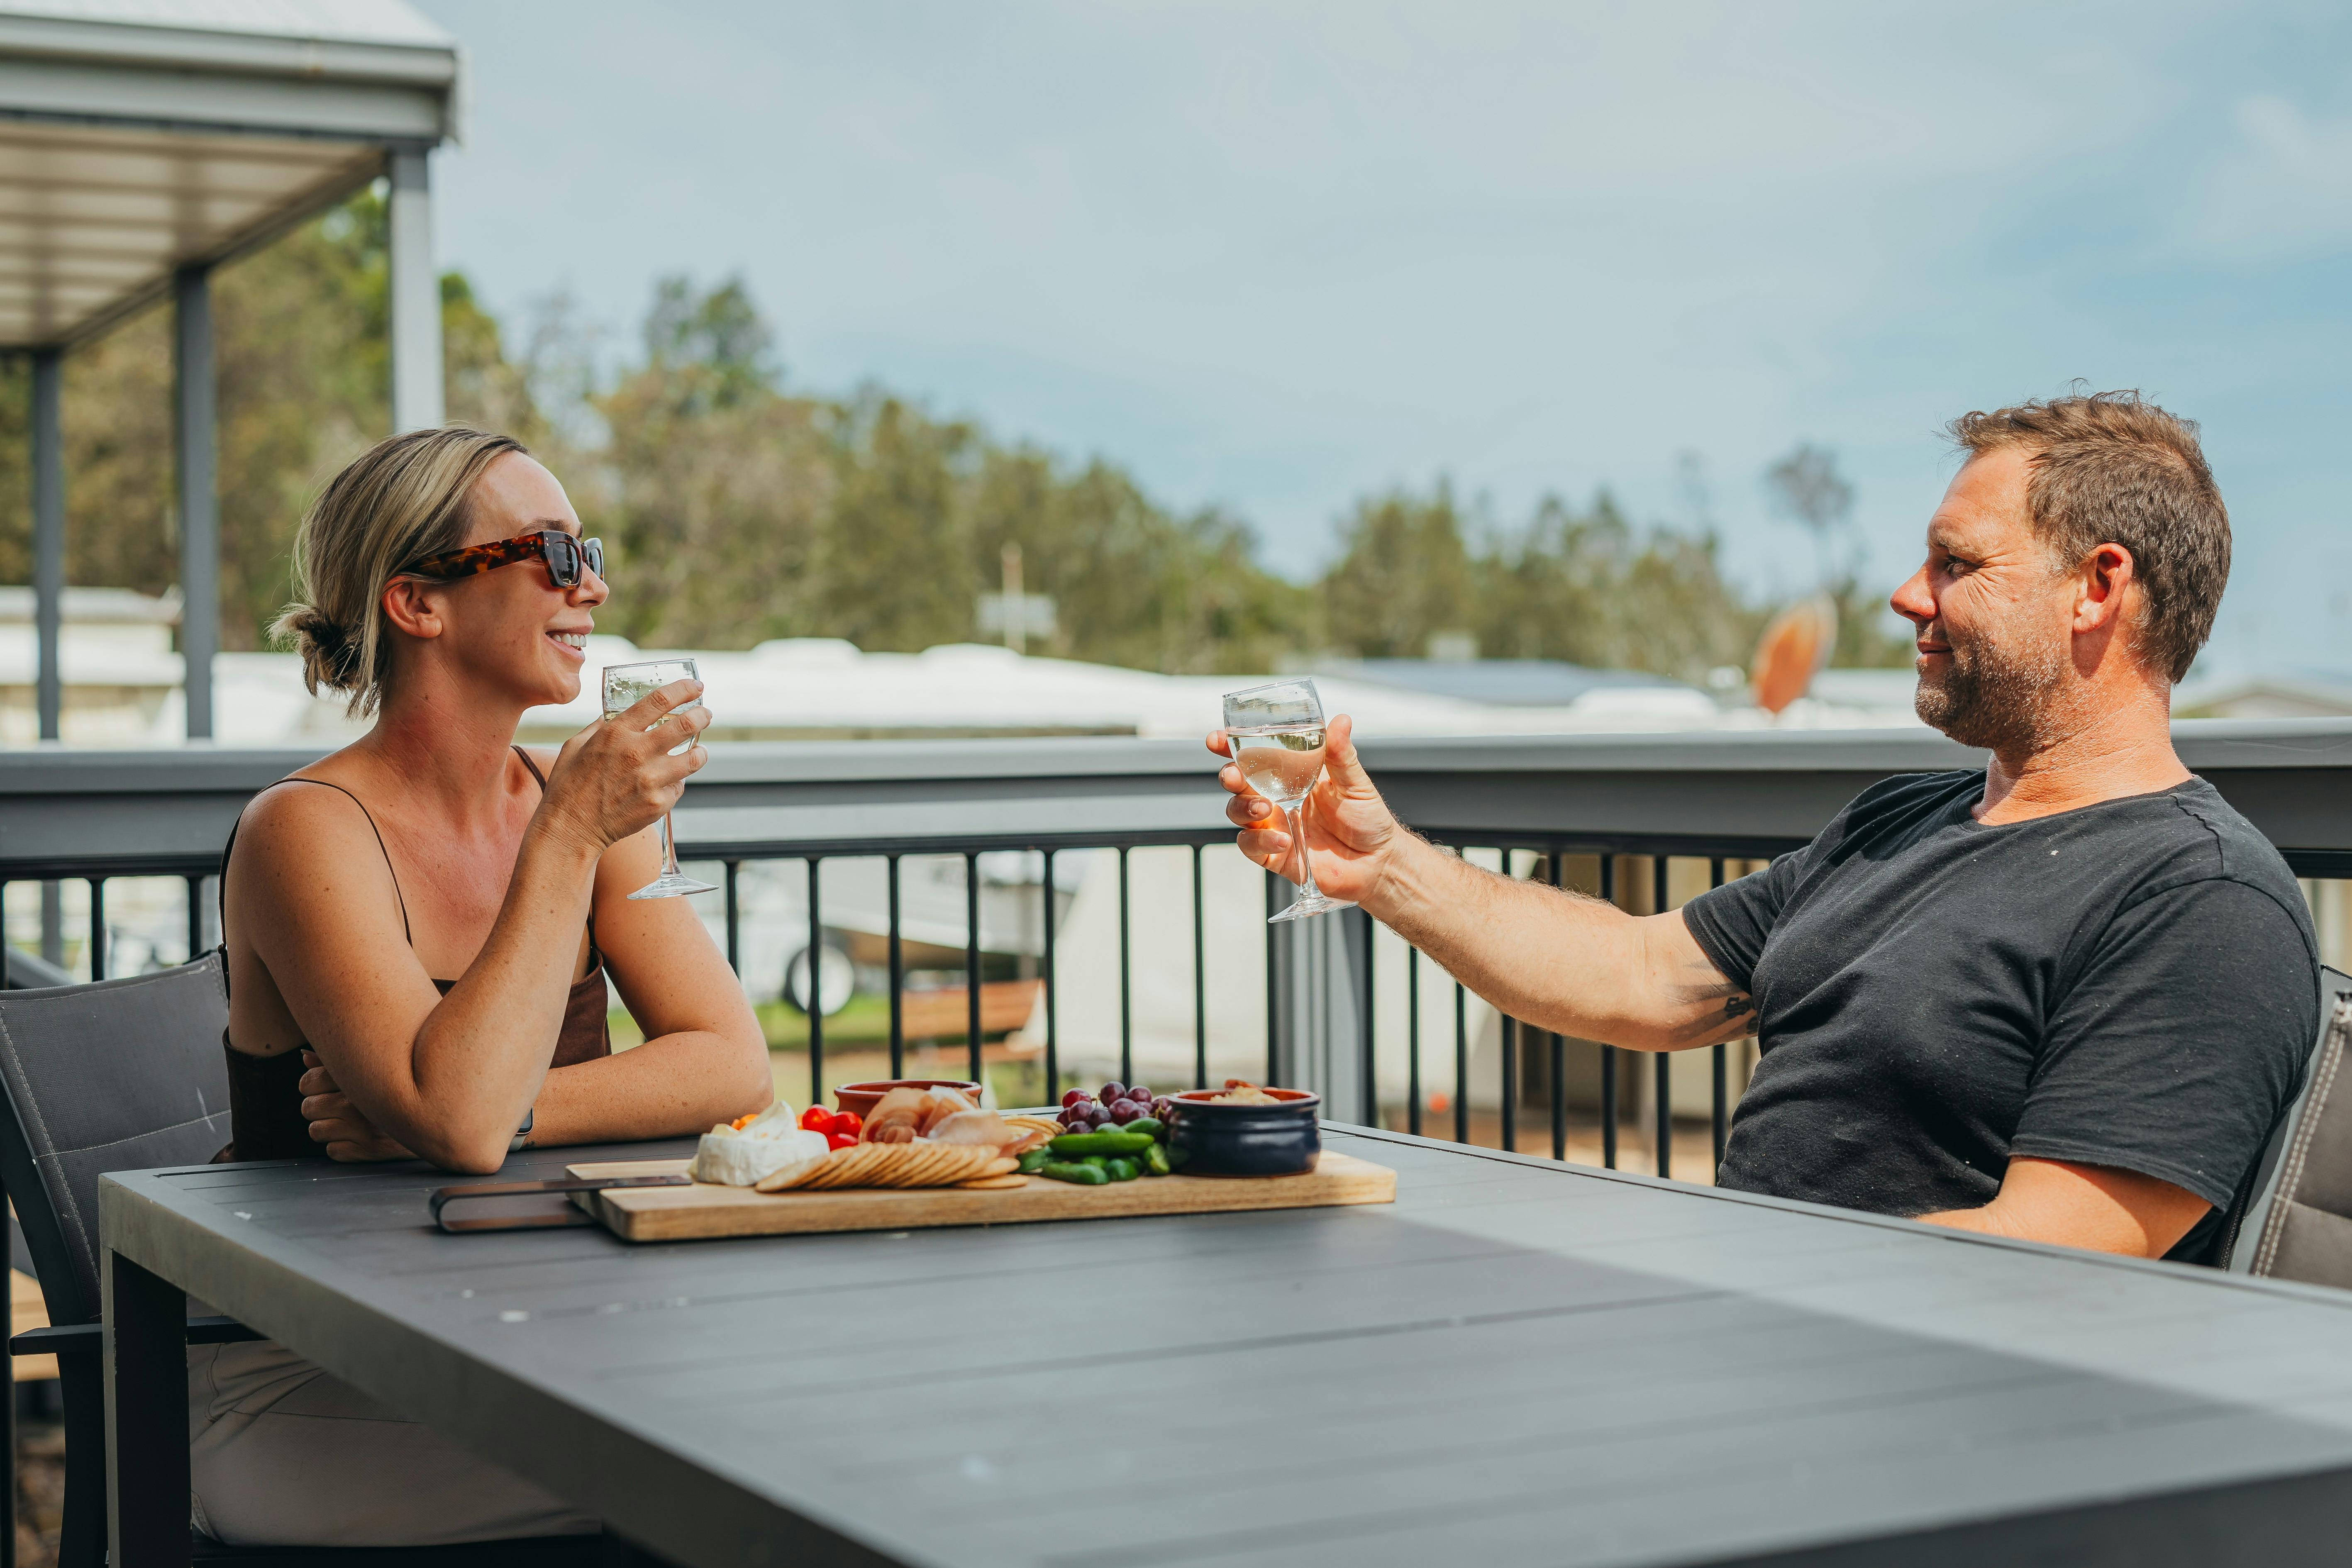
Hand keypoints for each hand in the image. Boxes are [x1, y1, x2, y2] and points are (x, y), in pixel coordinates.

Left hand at [299, 1050, 413, 1162]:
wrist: (442, 1114)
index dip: (311, 1086)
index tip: (323, 1088)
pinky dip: (343, 1147)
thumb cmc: (403, 1086)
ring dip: (328, 1129)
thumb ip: (338, 1061)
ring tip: (349, 1122)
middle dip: (318, 1109)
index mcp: (359, 1076)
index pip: (309, 1081)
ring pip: (316, 1131)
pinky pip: (333, 1151)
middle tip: (338, 1107)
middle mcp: (358, 1102)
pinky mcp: (371, 1150)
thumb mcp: (374, 1067)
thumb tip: (304, 1057)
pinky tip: (361, 1137)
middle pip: (308, 1108)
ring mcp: (364, 1128)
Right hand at [538, 678, 710, 852]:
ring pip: (693, 758)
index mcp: (616, 732)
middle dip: (702, 715)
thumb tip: (615, 713)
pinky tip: (665, 784)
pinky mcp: (658, 803)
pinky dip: (676, 783)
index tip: (695, 686)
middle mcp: (636, 752)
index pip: (659, 700)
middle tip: (705, 714)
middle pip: (686, 724)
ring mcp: (650, 779)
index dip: (683, 690)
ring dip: (700, 752)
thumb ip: (600, 726)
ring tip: (698, 751)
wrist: (570, 829)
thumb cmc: (569, 786)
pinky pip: (679, 787)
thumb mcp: (575, 746)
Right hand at [1209, 713, 1403, 907]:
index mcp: (1291, 774)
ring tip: (1264, 808)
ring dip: (1243, 807)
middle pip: (1238, 782)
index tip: (1217, 739)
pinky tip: (1283, 839)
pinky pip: (1252, 845)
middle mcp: (1276, 797)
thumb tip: (1340, 720)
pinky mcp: (1275, 853)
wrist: (1377, 861)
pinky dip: (1260, 841)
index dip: (1231, 747)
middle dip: (1229, 775)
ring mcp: (1273, 825)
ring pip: (1238, 811)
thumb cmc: (1367, 818)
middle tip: (1233, 775)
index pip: (1254, 756)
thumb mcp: (1354, 782)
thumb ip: (1341, 754)